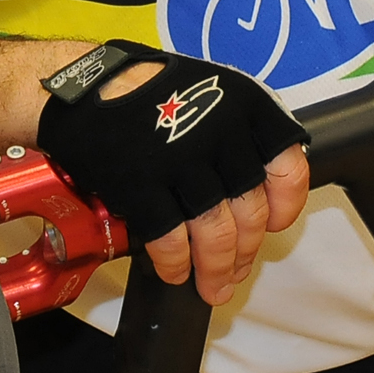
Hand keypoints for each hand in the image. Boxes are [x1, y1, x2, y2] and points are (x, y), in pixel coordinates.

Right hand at [36, 43, 311, 304]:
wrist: (86, 86)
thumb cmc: (151, 92)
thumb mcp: (212, 93)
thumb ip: (239, 137)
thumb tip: (253, 196)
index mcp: (246, 106)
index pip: (287, 169)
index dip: (284, 207)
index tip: (271, 226)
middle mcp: (221, 132)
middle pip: (249, 212)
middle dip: (244, 252)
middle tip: (234, 271)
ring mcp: (181, 160)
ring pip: (215, 234)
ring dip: (216, 269)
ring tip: (213, 286)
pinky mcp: (142, 184)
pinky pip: (170, 240)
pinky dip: (175, 264)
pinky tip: (174, 272)